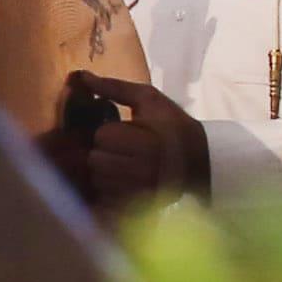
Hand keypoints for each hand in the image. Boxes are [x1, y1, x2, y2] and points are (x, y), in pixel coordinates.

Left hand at [41, 76, 211, 212]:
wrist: (202, 161)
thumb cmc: (173, 125)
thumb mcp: (149, 100)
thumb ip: (114, 88)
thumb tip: (79, 76)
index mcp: (144, 140)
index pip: (102, 136)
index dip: (109, 132)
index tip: (125, 132)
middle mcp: (141, 169)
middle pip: (95, 160)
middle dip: (104, 152)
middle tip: (124, 149)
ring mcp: (139, 191)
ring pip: (98, 179)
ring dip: (105, 171)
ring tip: (124, 164)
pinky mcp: (138, 205)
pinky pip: (107, 197)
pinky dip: (110, 189)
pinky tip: (124, 180)